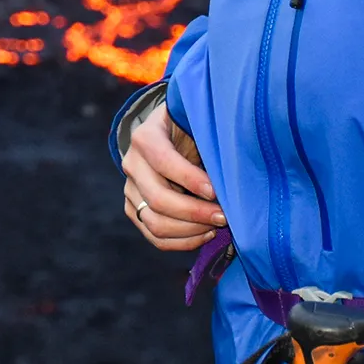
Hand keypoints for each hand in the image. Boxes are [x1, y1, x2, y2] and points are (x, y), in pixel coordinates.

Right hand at [121, 102, 226, 249]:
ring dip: (190, 231)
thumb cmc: (190, 126)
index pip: (164, 161)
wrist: (171, 133)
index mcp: (145, 137)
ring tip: (216, 225)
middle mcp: (132, 164)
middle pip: (158, 198)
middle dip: (195, 212)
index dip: (190, 179)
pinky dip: (183, 241)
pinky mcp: (134, 210)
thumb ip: (209, 135)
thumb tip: (232, 165)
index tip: (216, 191)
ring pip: (155, 223)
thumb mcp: (197, 121)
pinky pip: (155, 236)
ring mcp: (130, 189)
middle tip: (224, 216)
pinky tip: (206, 234)